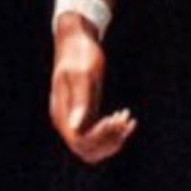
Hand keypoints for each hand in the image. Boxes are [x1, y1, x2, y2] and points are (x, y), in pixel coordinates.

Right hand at [49, 24, 137, 163]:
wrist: (76, 40)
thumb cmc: (80, 54)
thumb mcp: (83, 75)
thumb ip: (80, 101)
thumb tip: (76, 128)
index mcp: (62, 113)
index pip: (79, 141)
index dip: (100, 137)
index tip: (115, 118)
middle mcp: (66, 120)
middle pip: (86, 150)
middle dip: (108, 141)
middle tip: (125, 121)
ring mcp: (75, 119)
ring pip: (93, 146)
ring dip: (113, 139)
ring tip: (128, 120)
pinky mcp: (85, 114)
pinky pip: (98, 134)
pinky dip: (113, 131)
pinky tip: (125, 116)